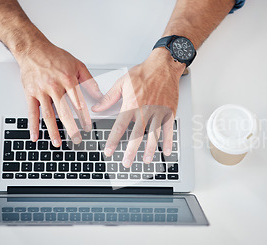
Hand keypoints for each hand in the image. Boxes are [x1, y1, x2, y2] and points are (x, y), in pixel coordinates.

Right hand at [15, 42, 102, 146]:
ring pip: (48, 115)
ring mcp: (41, 91)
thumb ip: (89, 81)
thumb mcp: (77, 64)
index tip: (88, 127)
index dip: (84, 117)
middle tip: (77, 139)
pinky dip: (32, 126)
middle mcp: (54, 87)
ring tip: (58, 143)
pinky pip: (32, 112)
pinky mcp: (30, 94)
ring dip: (53, 131)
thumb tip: (99, 95)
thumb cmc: (54, 56)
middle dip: (71, 128)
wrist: (32, 49)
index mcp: (68, 80)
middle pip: (64, 112)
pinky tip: (35, 136)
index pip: (78, 103)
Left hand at [92, 48, 184, 166]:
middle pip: (137, 135)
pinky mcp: (169, 111)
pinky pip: (168, 129)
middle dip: (130, 151)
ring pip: (153, 135)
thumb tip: (97, 108)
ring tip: (145, 160)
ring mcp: (158, 112)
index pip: (120, 126)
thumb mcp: (122, 83)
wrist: (163, 65)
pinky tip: (165, 151)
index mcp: (131, 104)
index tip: (109, 151)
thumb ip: (109, 98)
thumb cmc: (144, 72)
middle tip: (126, 162)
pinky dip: (168, 141)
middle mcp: (145, 110)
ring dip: (149, 149)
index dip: (113, 140)